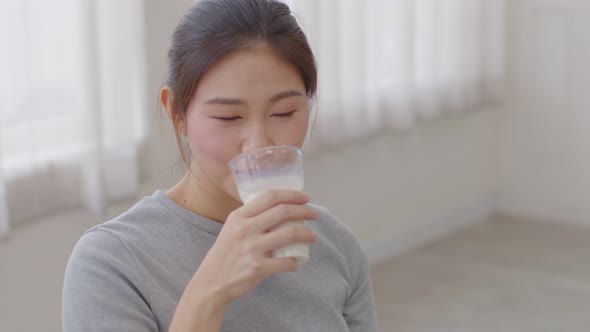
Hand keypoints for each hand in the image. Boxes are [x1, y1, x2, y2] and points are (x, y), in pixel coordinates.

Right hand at [191, 190, 317, 305]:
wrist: (210, 283)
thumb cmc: (224, 255)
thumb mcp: (231, 229)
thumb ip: (251, 219)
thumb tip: (279, 211)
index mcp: (239, 216)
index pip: (270, 197)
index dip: (291, 195)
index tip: (304, 198)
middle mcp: (245, 229)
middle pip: (283, 211)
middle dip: (304, 211)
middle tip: (313, 214)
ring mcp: (252, 248)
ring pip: (290, 234)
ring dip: (307, 234)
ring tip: (312, 236)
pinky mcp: (258, 268)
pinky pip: (286, 262)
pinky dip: (295, 262)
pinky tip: (295, 262)